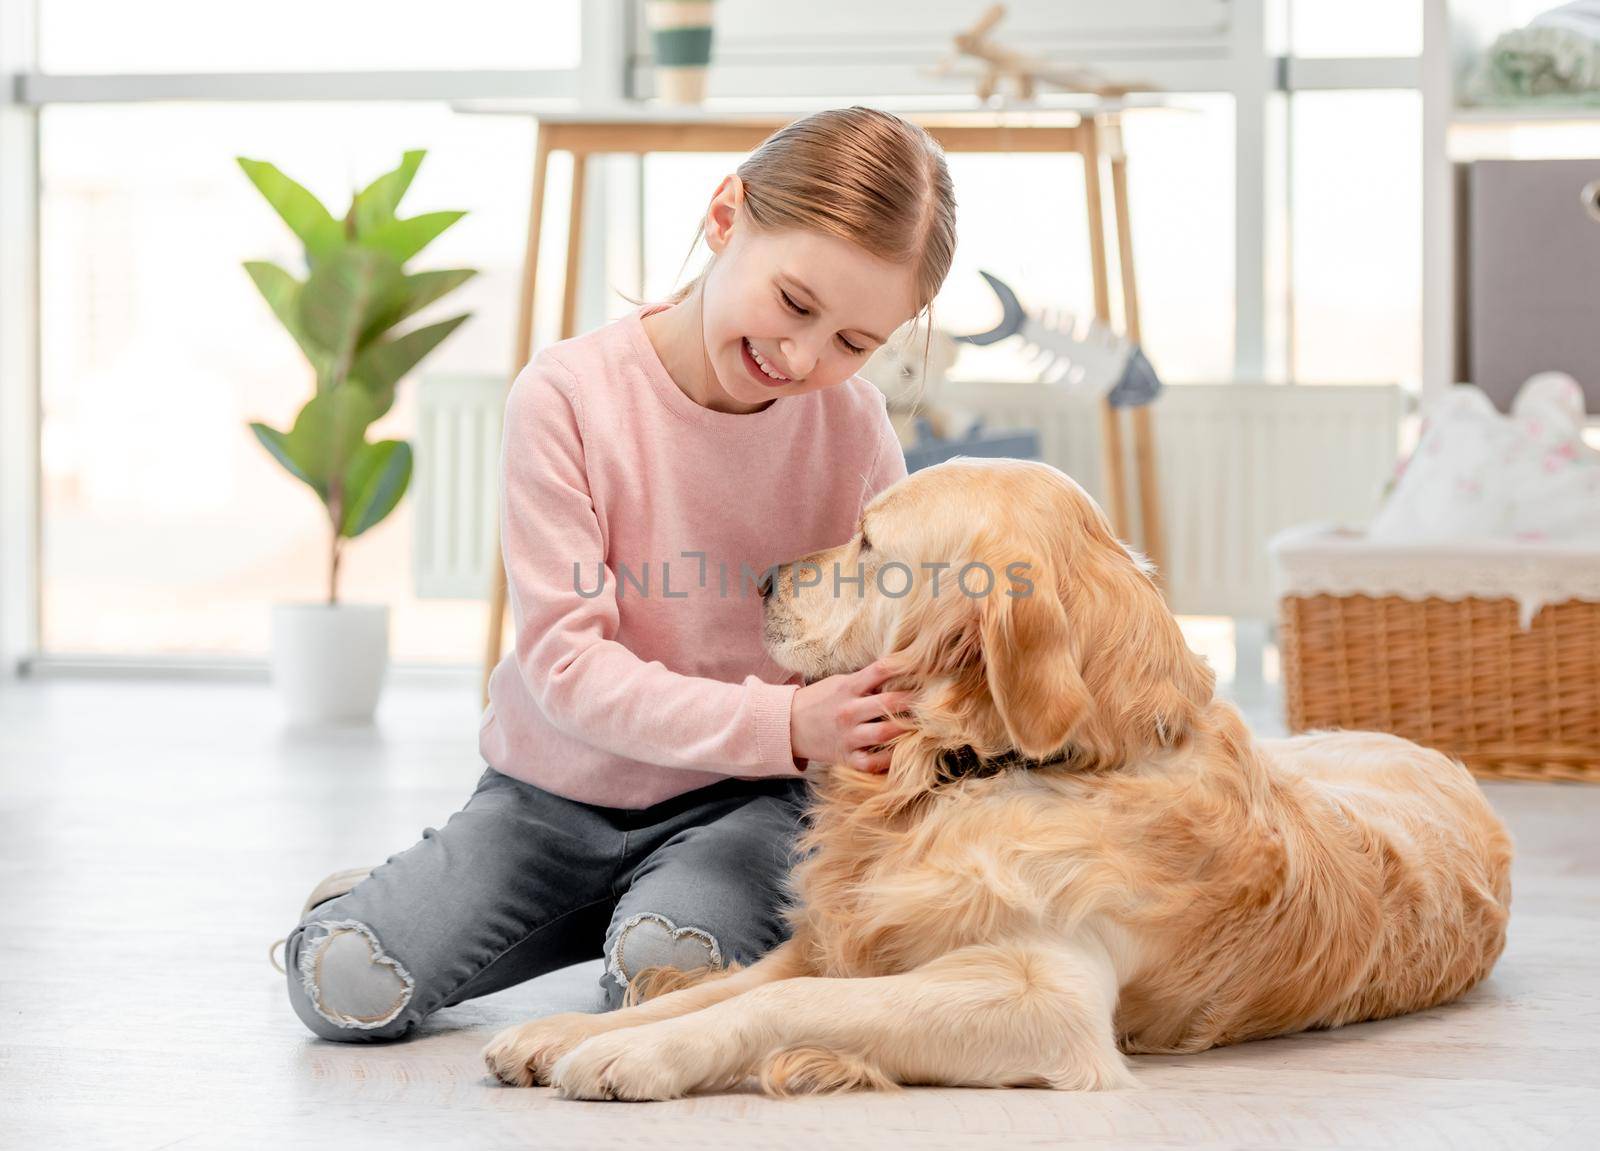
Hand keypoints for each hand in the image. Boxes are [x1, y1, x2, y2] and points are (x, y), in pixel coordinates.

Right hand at [789, 657, 914, 772]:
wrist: (787, 726)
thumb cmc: (818, 701)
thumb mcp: (839, 683)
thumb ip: (866, 680)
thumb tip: (900, 673)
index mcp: (847, 688)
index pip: (879, 671)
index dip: (903, 666)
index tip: (925, 665)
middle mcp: (849, 711)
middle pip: (888, 703)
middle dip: (914, 700)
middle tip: (935, 698)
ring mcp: (848, 736)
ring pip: (884, 733)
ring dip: (906, 729)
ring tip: (925, 725)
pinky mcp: (845, 757)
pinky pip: (872, 762)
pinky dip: (888, 760)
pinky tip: (903, 754)